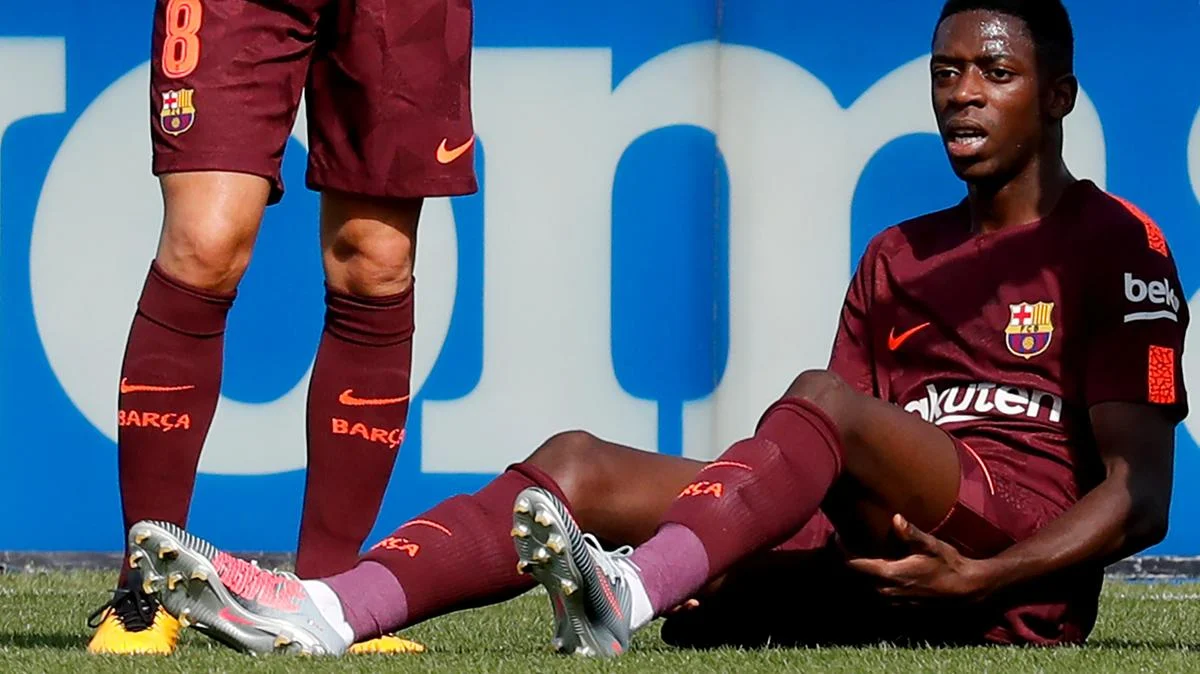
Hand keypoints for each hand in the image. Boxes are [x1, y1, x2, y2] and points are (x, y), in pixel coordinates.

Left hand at [846, 514, 993, 601]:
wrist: (964, 588)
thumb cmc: (948, 563)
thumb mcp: (931, 545)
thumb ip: (911, 533)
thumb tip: (896, 518)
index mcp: (891, 574)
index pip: (855, 566)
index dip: (841, 552)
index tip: (836, 536)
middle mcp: (887, 590)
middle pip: (853, 578)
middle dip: (842, 561)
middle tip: (837, 541)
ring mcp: (891, 599)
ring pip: (861, 587)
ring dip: (852, 572)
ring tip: (847, 552)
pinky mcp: (897, 603)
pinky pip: (872, 593)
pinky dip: (863, 581)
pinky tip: (866, 567)